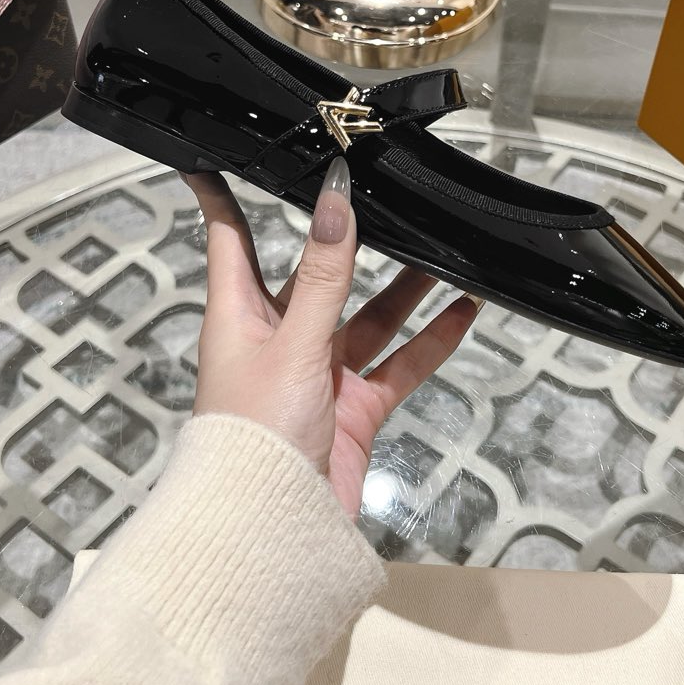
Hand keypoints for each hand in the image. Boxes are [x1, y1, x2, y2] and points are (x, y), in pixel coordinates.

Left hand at [184, 158, 479, 517]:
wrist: (273, 531)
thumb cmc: (256, 434)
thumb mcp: (294, 344)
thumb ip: (323, 275)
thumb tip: (335, 201)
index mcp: (240, 314)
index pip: (230, 238)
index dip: (224, 194)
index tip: (222, 153)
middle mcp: (278, 336)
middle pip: (314, 273)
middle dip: (346, 239)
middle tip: (378, 195)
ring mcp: (319, 372)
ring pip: (366, 316)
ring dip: (403, 287)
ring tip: (438, 246)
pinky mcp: (353, 406)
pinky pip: (397, 363)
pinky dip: (429, 340)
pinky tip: (462, 312)